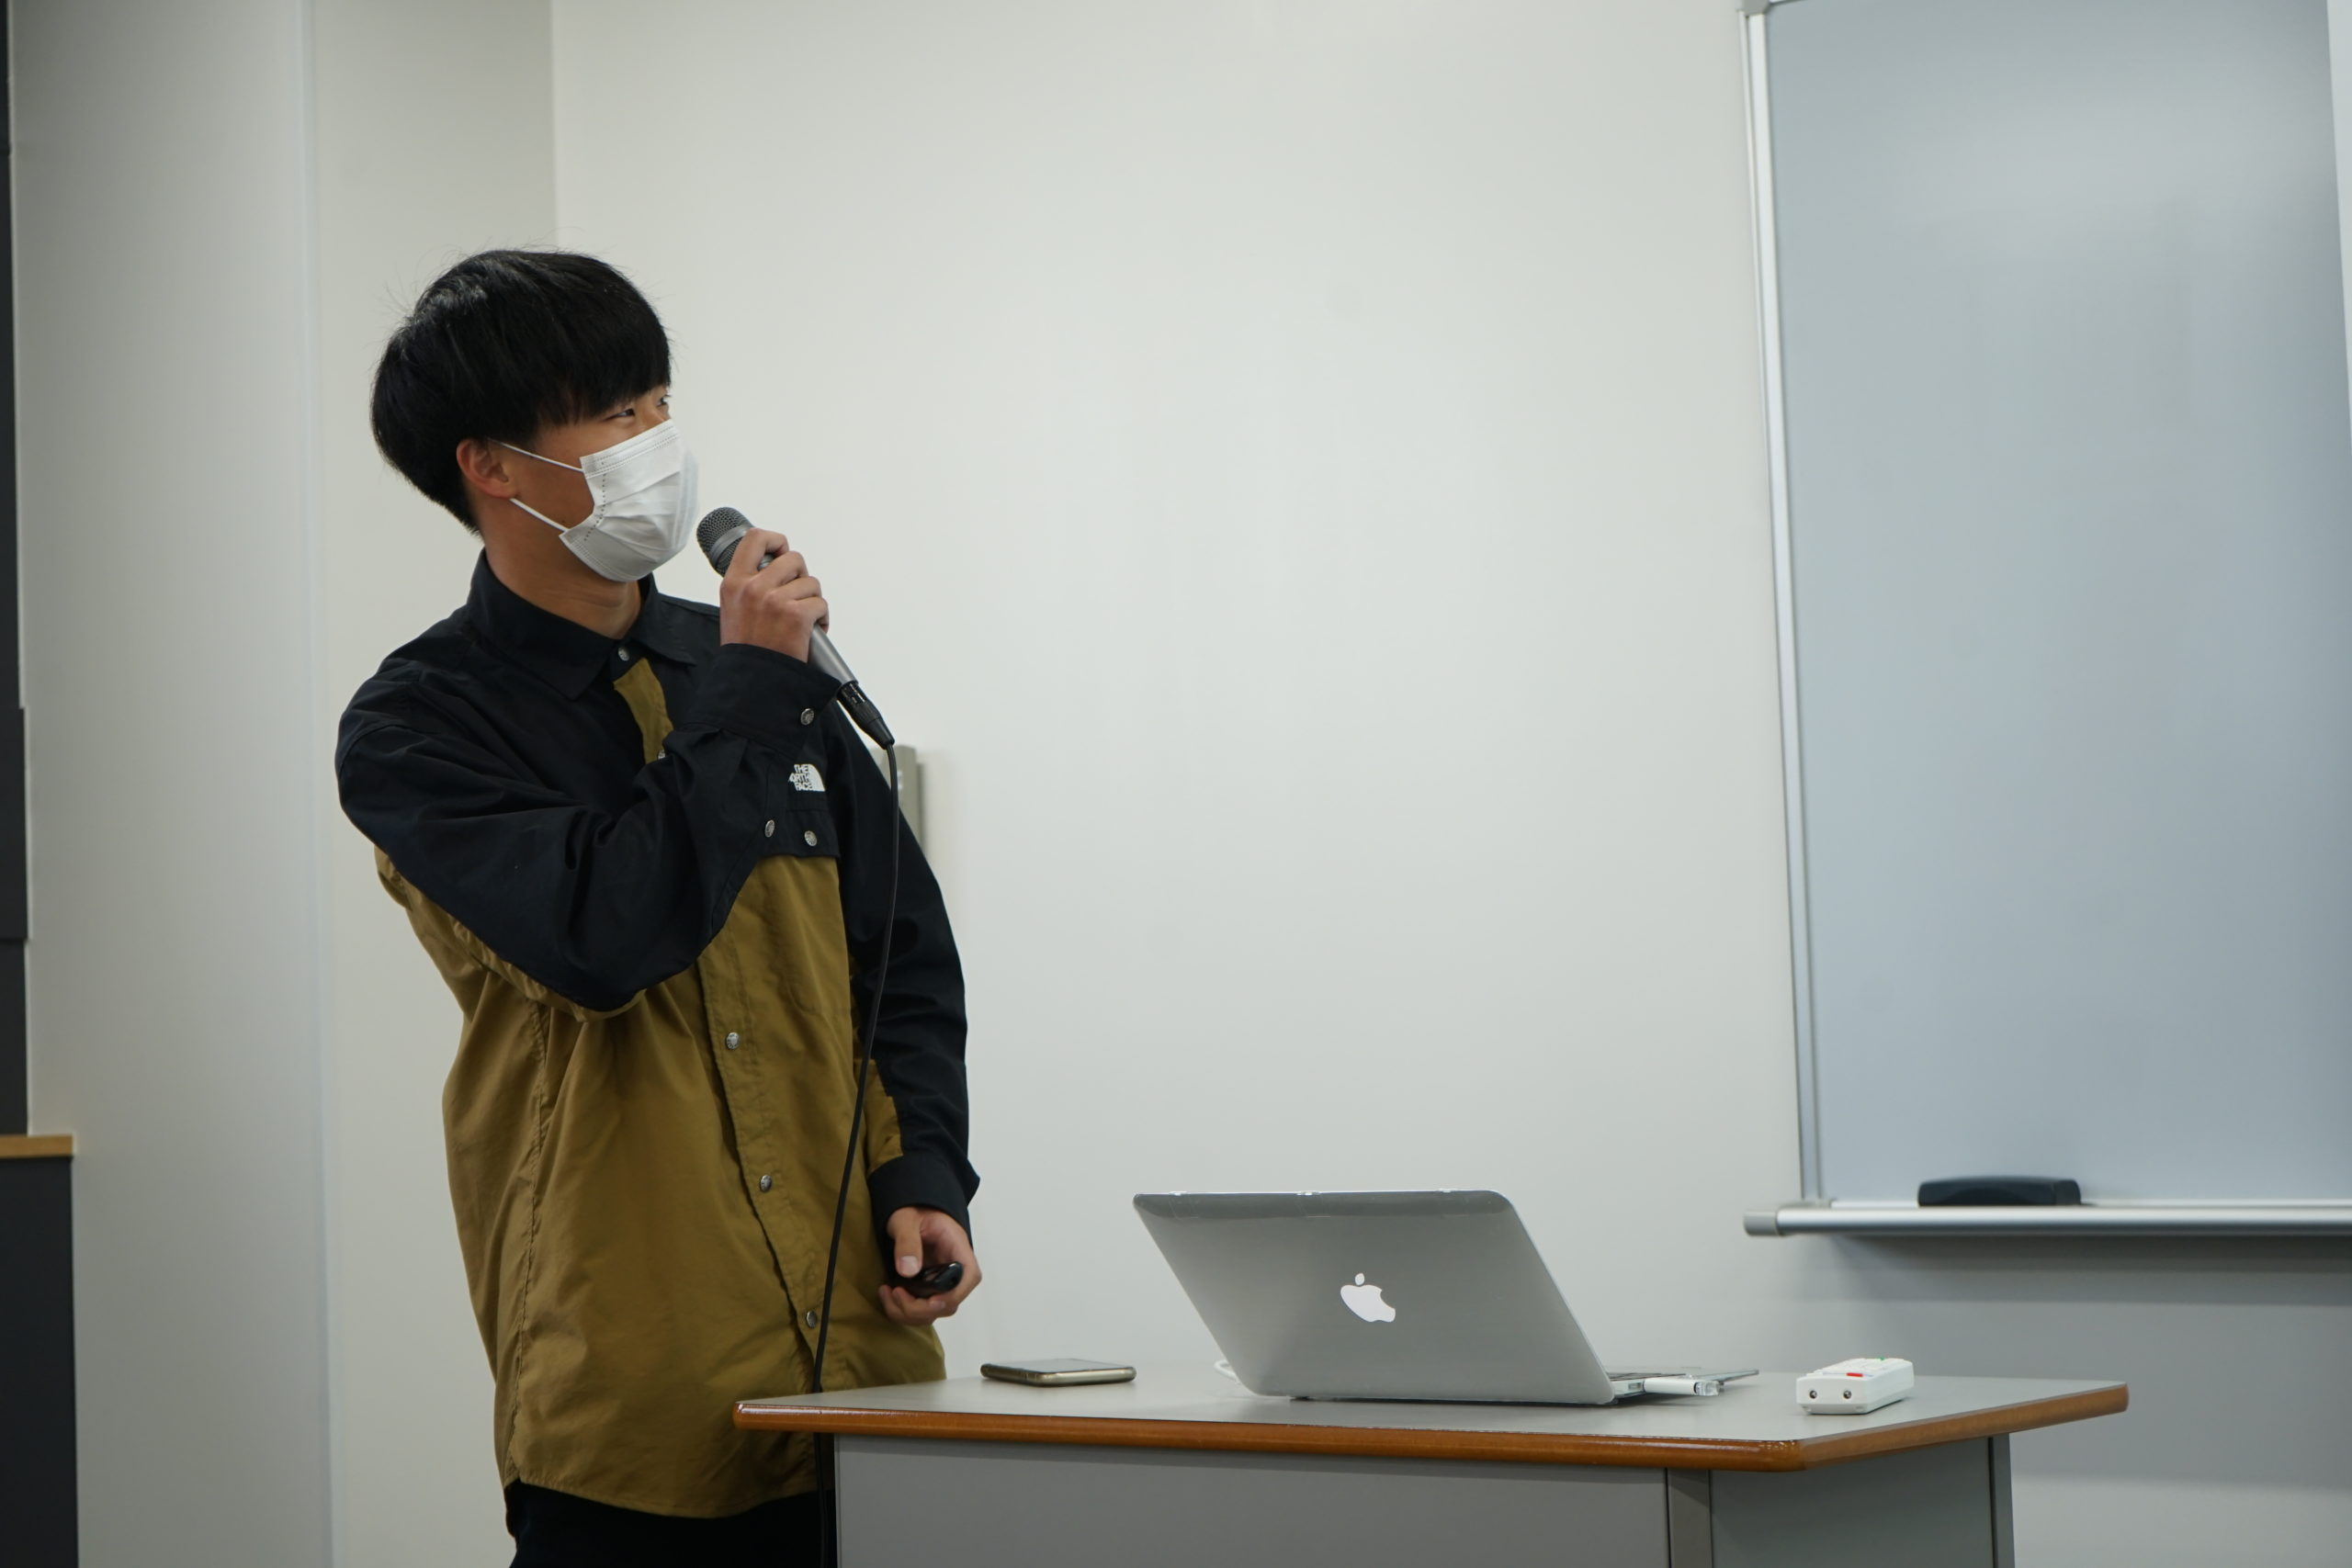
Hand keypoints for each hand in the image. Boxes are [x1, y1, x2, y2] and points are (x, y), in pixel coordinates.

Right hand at [717, 526, 827, 661]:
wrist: (751, 681)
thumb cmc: (746, 650)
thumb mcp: (733, 608)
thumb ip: (750, 584)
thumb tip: (774, 566)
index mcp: (734, 582)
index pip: (755, 538)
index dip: (775, 540)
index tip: (782, 552)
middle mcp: (753, 587)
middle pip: (793, 558)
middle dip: (801, 576)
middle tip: (797, 595)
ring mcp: (775, 600)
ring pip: (811, 583)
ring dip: (812, 600)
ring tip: (803, 619)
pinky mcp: (796, 615)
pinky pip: (821, 603)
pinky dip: (822, 618)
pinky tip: (812, 631)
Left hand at [880, 1206, 980, 1325]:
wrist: (909, 1211)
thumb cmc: (913, 1210)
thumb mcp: (907, 1220)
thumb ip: (908, 1242)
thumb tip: (908, 1271)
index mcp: (957, 1248)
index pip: (970, 1276)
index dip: (954, 1294)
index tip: (930, 1300)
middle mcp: (953, 1270)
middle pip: (949, 1303)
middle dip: (920, 1308)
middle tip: (896, 1293)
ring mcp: (940, 1282)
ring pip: (933, 1312)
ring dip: (908, 1312)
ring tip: (887, 1292)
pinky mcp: (926, 1288)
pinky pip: (919, 1310)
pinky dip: (902, 1310)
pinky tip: (888, 1292)